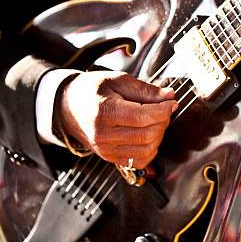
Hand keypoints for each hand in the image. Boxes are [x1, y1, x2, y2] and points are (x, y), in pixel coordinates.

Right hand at [57, 71, 176, 167]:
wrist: (68, 107)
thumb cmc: (92, 90)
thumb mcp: (117, 80)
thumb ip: (145, 89)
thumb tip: (169, 95)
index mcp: (104, 112)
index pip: (142, 117)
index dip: (163, 110)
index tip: (171, 101)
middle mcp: (103, 135)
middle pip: (147, 135)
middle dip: (163, 121)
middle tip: (164, 108)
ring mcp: (106, 150)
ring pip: (147, 150)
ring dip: (159, 135)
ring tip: (155, 120)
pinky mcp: (110, 158)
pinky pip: (139, 161)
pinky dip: (151, 149)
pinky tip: (148, 135)